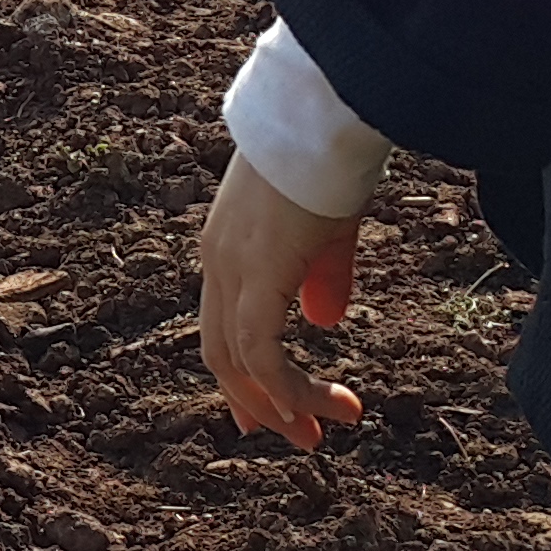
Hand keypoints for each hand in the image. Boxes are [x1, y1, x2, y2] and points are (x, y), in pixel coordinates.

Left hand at [197, 154, 368, 450]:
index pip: (223, 326)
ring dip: (281, 403)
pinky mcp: (256, 273)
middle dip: (257, 401)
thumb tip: (324, 322)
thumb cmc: (332, 160)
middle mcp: (218, 262)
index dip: (244, 373)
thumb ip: (323, 276)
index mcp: (228, 248)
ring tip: (318, 434)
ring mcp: (231, 267)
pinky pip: (261, 351)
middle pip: (221, 351)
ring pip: (239, 359)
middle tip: (294, 437)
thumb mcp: (328, 228)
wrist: (328, 113)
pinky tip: (319, 408)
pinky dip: (286, 387)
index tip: (268, 413)